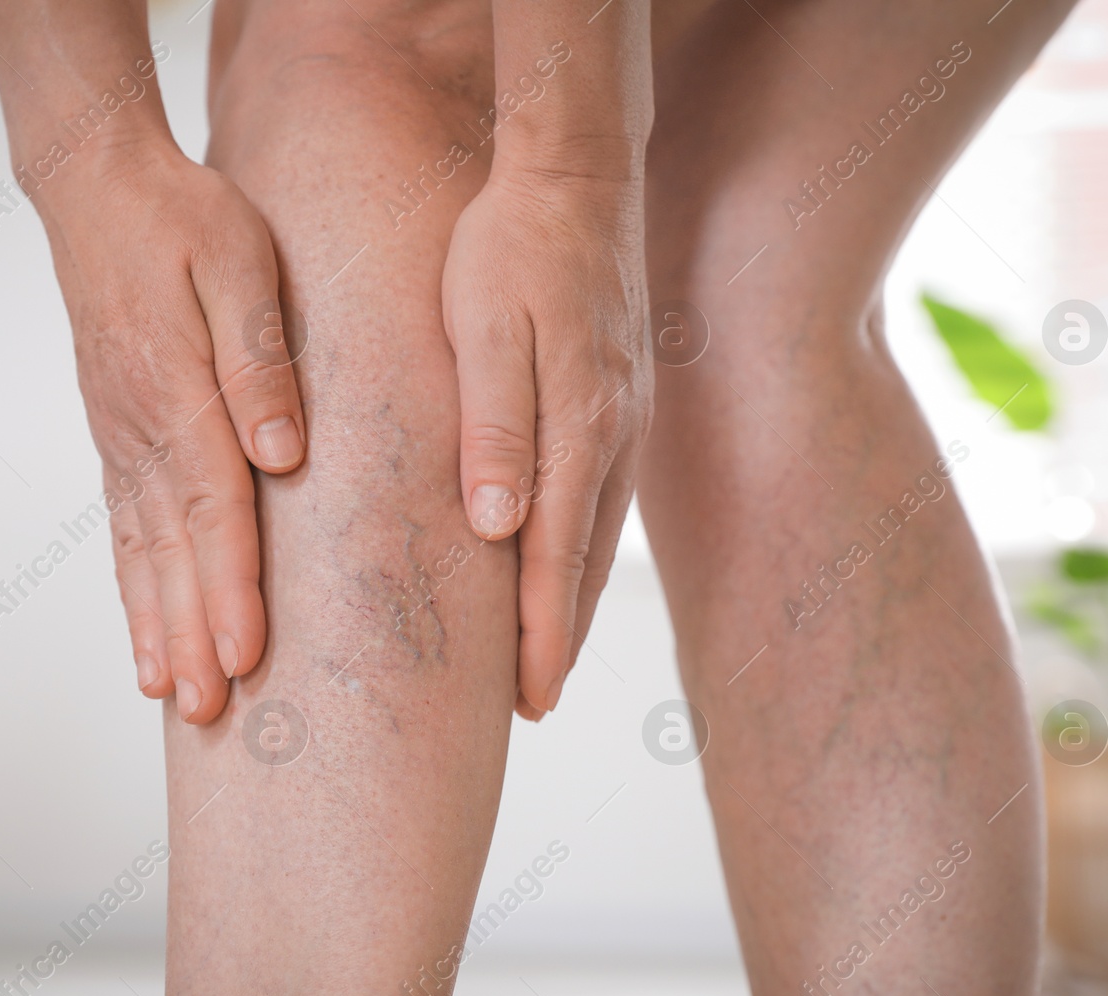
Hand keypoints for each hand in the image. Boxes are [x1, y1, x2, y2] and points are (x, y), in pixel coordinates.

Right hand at [41, 143, 305, 723]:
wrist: (99, 189)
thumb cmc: (187, 220)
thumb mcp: (242, 266)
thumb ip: (261, 360)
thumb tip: (284, 452)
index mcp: (179, 392)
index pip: (214, 510)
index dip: (230, 588)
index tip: (247, 654)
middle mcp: (142, 430)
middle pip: (171, 551)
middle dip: (193, 635)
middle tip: (213, 715)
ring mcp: (121, 439)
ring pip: (140, 551)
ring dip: (156, 627)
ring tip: (172, 698)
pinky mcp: (116, 438)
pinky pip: (122, 529)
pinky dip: (132, 588)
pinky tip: (144, 633)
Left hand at [442, 168, 651, 717]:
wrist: (576, 175)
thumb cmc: (511, 245)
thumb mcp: (482, 324)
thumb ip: (493, 424)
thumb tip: (496, 526)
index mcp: (576, 423)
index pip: (551, 555)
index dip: (537, 633)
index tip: (526, 700)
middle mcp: (612, 434)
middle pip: (582, 560)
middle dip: (557, 638)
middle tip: (533, 707)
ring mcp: (625, 419)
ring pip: (596, 533)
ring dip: (570, 600)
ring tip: (545, 657)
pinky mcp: (622, 401)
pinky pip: (602, 495)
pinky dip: (581, 548)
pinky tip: (562, 564)